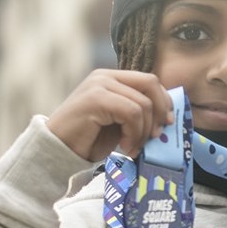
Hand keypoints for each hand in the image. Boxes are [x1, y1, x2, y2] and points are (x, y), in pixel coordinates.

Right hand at [45, 69, 173, 162]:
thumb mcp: (119, 123)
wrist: (58, 150)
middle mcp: (105, 76)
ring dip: (143, 132)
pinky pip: (132, 113)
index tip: (167, 123)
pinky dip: (134, 133)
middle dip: (160, 112)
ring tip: (132, 147)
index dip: (164, 101)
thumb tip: (168, 115)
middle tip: (156, 137)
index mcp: (111, 78)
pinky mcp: (96, 98)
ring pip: (143, 103)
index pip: (149, 80)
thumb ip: (138, 113)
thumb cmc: (89, 139)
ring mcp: (99, 85)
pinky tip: (124, 147)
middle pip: (150, 84)